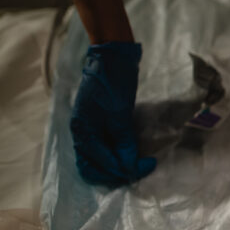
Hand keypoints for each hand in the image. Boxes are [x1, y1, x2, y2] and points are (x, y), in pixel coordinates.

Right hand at [69, 42, 156, 185]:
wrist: (111, 57)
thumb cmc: (113, 82)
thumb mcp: (119, 113)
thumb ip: (122, 140)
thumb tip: (129, 165)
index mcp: (82, 131)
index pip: (101, 163)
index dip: (125, 168)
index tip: (148, 165)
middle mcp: (81, 133)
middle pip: (93, 167)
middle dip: (116, 172)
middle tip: (141, 168)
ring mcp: (88, 129)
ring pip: (97, 159)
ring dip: (115, 166)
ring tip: (137, 164)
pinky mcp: (97, 124)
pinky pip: (103, 147)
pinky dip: (115, 154)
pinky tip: (129, 154)